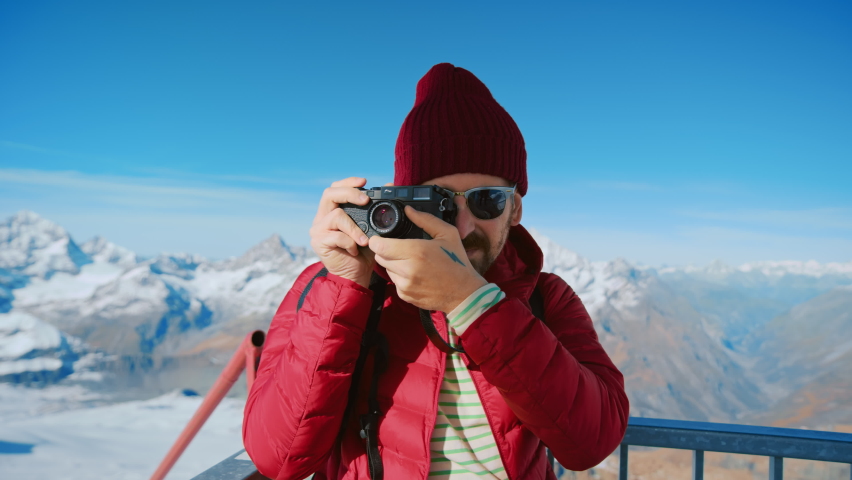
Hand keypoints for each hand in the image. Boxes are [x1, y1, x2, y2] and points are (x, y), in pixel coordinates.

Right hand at [309, 177, 374, 287]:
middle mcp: (322, 218)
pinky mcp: (319, 242)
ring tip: (364, 240)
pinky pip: (337, 236)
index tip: (364, 182)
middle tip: (365, 200)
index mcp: (332, 212)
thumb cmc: (362, 253)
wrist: (354, 276)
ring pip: (336, 216)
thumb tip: (387, 185)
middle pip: (329, 194)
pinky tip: (354, 250)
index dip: (348, 182)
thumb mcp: (371, 228)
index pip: (335, 189)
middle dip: (349, 193)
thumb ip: (374, 209)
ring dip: (355, 228)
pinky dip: (350, 242)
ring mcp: (318, 230)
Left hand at [369, 206, 487, 312]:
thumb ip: (425, 220)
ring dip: (393, 264)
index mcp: (416, 251)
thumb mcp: (447, 234)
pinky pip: (394, 282)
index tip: (382, 238)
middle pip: (380, 257)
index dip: (377, 240)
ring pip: (386, 269)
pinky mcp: (405, 295)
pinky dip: (400, 277)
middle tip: (400, 248)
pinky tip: (415, 274)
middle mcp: (407, 269)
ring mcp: (405, 284)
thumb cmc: (457, 263)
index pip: (379, 245)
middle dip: (386, 251)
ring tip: (411, 262)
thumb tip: (408, 210)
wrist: (464, 293)